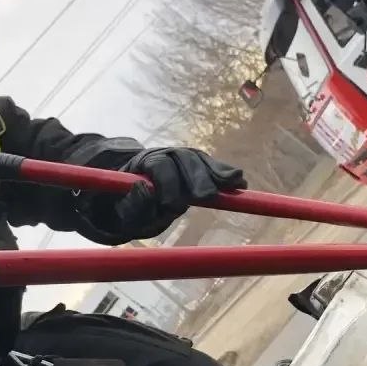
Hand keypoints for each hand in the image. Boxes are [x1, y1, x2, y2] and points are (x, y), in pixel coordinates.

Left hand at [111, 147, 245, 236]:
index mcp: (144, 162)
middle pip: (184, 159)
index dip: (167, 183)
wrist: (134, 195)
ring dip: (217, 173)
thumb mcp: (127, 211)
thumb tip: (145, 189)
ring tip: (234, 184)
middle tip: (206, 196)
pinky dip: (225, 173)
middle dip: (197, 177)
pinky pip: (212, 166)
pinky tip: (239, 182)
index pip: (159, 165)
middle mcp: (164, 153)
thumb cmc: (129, 207)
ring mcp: (182, 157)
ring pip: (200, 160)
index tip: (173, 205)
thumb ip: (134, 204)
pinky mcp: (196, 165)